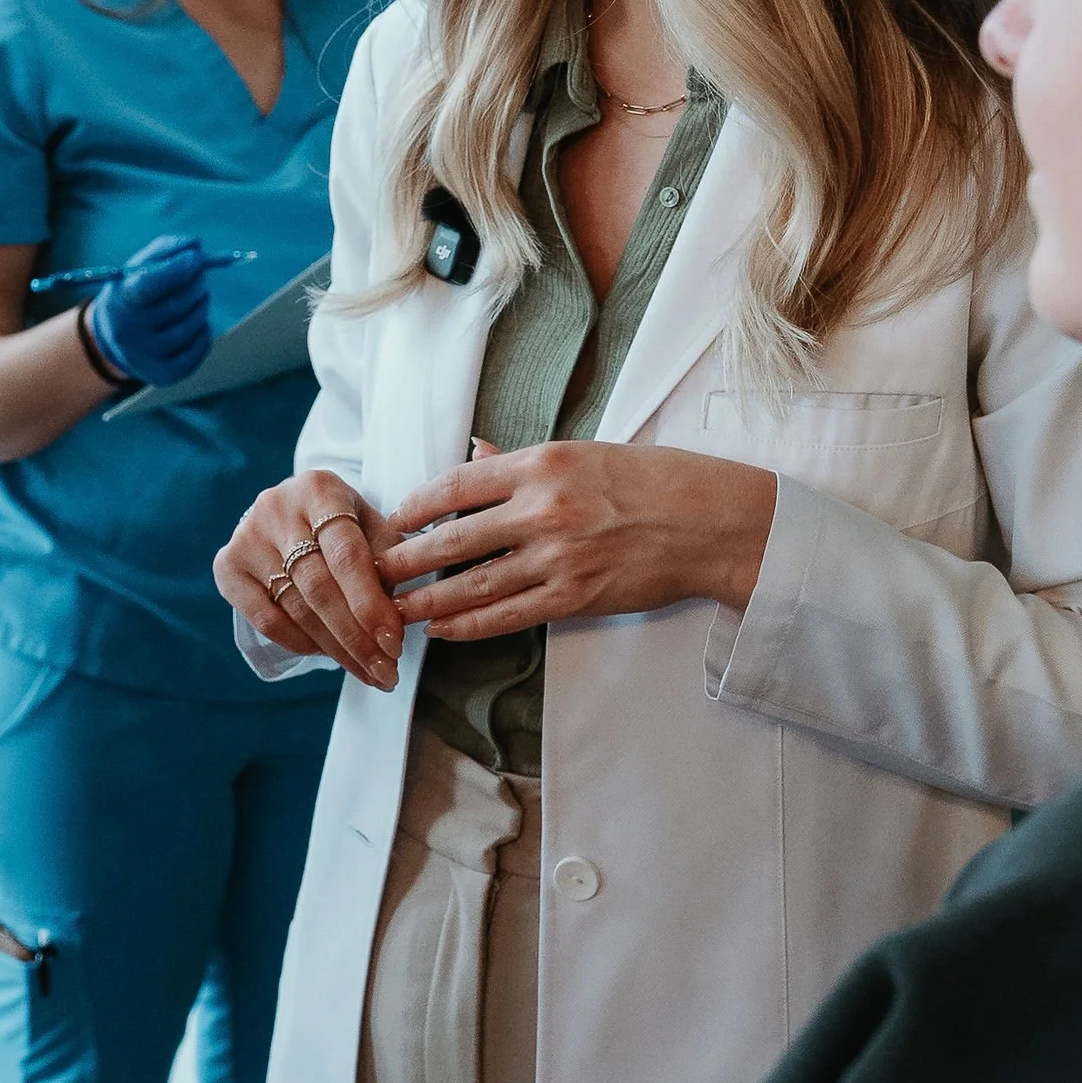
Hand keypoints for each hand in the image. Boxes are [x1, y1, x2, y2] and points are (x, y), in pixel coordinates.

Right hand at [85, 235, 214, 387]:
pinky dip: (204, 332)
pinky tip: (198, 322)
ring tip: (198, 297)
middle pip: (175, 306)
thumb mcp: (137, 267)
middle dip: (196, 283)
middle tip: (201, 272)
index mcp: (119, 302)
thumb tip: (196, 245)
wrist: (112, 338)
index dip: (176, 269)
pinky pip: (197, 349)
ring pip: (190, 326)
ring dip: (201, 305)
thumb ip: (166, 250)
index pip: (148, 285)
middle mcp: (128, 333)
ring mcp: (145, 357)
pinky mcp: (163, 375)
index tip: (195, 257)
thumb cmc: (131, 293)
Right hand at [215, 470, 403, 688]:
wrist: (288, 508)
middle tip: (385, 672)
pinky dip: (300, 642)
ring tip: (366, 671)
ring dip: (334, 648)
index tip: (394, 644)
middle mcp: (276, 507)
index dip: (371, 604)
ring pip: (295, 607)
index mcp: (319, 489)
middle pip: (319, 587)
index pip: (347, 555)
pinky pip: (266, 619)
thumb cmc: (340, 521)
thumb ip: (389, 559)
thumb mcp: (371, 524)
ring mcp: (246, 536)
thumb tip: (400, 613)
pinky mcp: (227, 564)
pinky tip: (327, 654)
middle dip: (356, 637)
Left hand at [375, 442, 777, 637]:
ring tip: (394, 609)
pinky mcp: (574, 596)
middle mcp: (543, 509)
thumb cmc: (651, 480)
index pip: (456, 486)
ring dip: (427, 599)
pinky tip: (442, 628)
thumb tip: (474, 456)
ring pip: (473, 583)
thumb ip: (522, 462)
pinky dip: (469, 624)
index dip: (414, 507)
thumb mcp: (584, 454)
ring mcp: (557, 556)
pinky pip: (508, 615)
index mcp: (543, 464)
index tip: (390, 521)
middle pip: (452, 538)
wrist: (709, 522)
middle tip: (371, 572)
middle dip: (404, 559)